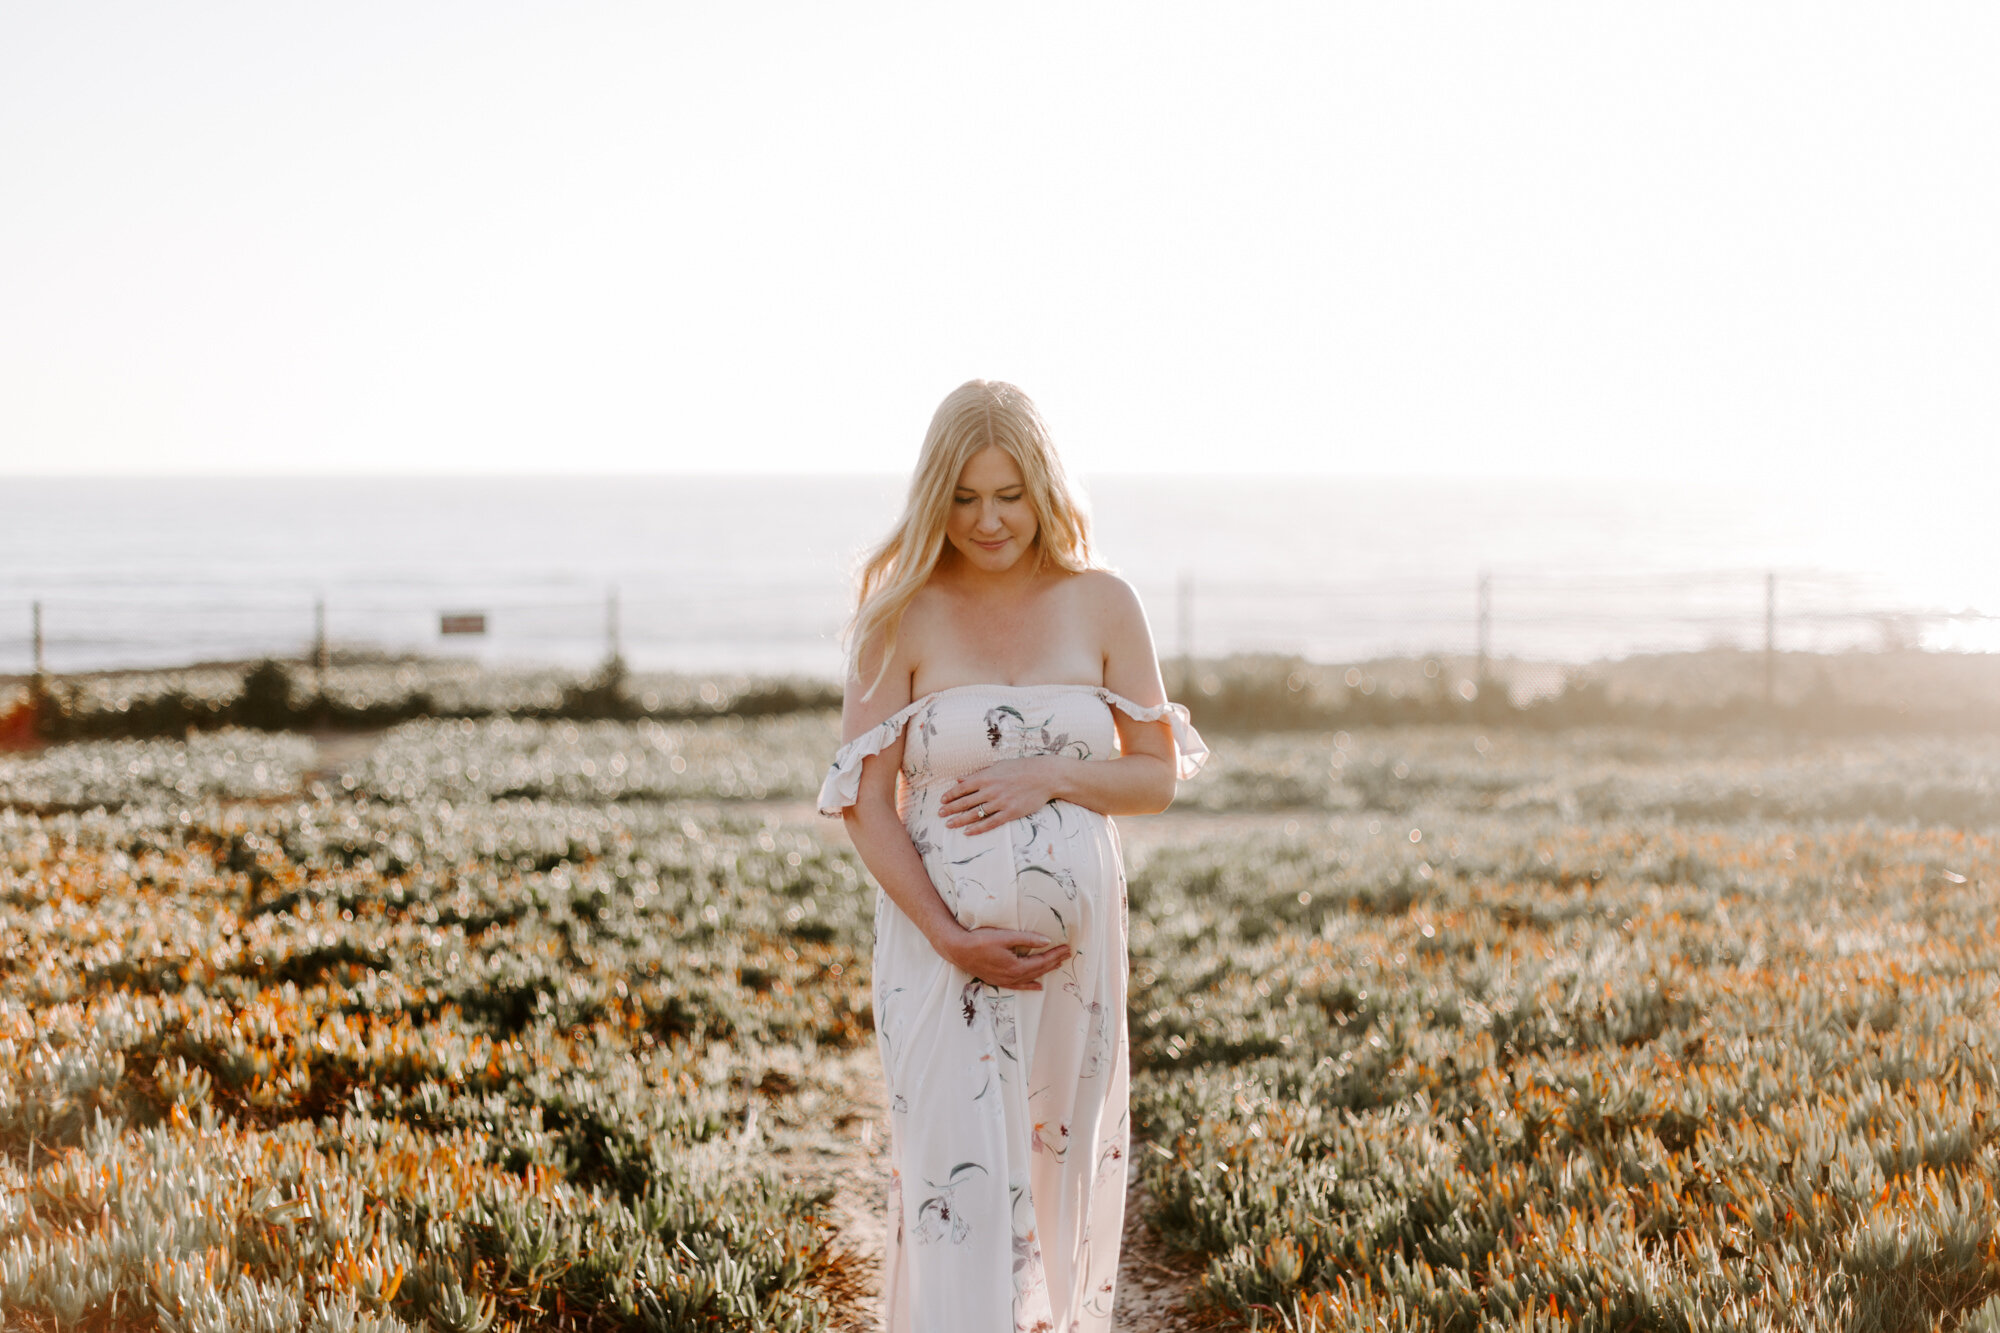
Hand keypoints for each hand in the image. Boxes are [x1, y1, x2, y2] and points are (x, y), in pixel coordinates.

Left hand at [939, 758, 1066, 833]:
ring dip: (959, 820)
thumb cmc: (1022, 768)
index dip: (951, 795)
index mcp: (987, 776)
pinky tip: (967, 832)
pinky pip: (990, 823)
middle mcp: (991, 790)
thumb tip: (960, 778)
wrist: (1045, 776)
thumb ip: (979, 773)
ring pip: (974, 814)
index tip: (942, 800)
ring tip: (948, 825)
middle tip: (940, 814)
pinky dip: (977, 828)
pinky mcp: (1010, 812)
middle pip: (965, 802)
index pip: (963, 787)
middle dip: (950, 809)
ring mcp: (1000, 802)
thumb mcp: (998, 766)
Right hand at [939, 926, 1070, 989]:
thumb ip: (1027, 939)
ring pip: (1031, 978)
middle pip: (1038, 969)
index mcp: (1016, 967)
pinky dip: (1029, 986)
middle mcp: (1012, 977)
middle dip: (1054, 962)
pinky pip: (1018, 986)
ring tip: (1057, 965)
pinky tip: (1038, 986)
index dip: (1055, 954)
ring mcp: (1005, 980)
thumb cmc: (980, 941)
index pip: (1041, 961)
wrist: (958, 950)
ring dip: (1045, 971)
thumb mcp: (1006, 937)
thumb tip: (1046, 941)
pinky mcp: (998, 980)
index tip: (1066, 948)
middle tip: (1066, 954)